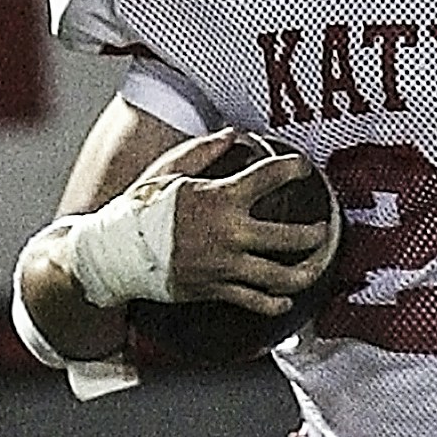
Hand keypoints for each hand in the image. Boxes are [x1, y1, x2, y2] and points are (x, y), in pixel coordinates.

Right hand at [149, 135, 339, 313]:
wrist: (113, 254)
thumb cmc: (138, 210)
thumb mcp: (168, 171)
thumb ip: (203, 151)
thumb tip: (231, 134)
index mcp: (220, 199)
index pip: (270, 177)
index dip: (293, 168)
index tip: (303, 166)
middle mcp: (229, 233)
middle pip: (291, 238)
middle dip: (316, 234)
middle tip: (323, 229)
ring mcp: (225, 266)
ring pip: (281, 276)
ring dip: (307, 272)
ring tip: (316, 265)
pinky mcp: (215, 289)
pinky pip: (256, 301)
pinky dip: (276, 302)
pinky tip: (286, 299)